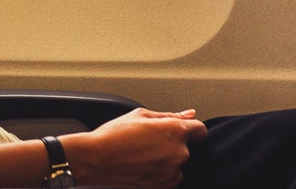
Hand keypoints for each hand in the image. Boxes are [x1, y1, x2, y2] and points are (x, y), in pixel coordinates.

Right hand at [64, 108, 207, 188]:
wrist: (95, 161)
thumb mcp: (138, 115)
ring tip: (140, 156)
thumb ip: (169, 115)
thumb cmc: (112, 137)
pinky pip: (168, 177)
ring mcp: (173, 173)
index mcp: (175, 131)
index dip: (189, 129)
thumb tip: (189, 114)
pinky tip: (140, 167)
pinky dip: (159, 173)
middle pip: (185, 147)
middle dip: (170, 144)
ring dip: (165, 160)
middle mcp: (179, 153)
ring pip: (176, 164)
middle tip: (146, 142)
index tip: (177, 131)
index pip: (200, 129)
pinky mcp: (165, 186)